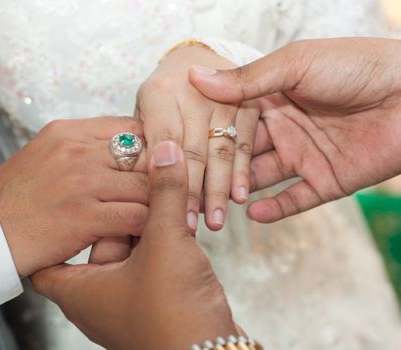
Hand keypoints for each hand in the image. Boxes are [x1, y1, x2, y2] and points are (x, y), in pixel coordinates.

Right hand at [0, 117, 148, 276]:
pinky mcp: (84, 217)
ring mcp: (82, 182)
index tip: (153, 169)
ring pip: (146, 186)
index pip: (132, 128)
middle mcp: (77, 151)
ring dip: (157, 204)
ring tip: (158, 217)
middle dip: (159, 177)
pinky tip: (143, 233)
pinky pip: (136, 216)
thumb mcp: (44, 155)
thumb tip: (124, 149)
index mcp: (68, 132)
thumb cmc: (16, 199)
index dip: (150, 149)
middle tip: (166, 195)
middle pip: (144, 155)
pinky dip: (147, 226)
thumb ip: (83, 148)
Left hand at [31, 141, 239, 349]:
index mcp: (78, 289)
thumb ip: (163, 193)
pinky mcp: (151, 300)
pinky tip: (176, 218)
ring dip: (142, 222)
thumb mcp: (164, 242)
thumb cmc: (171, 315)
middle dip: (114, 210)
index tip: (68, 193)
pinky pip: (148, 260)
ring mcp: (124, 300)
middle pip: (95, 240)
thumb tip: (166, 152)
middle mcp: (96, 296)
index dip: (58, 222)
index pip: (48, 253)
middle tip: (127, 179)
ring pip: (126, 248)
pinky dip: (158, 240)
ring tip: (157, 191)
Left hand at [136, 45, 258, 230]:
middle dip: (193, 193)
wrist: (195, 57)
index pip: (164, 142)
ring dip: (219, 189)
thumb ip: (144, 138)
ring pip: (221, 151)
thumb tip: (140, 185)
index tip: (166, 212)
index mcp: (159, 93)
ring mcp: (223, 98)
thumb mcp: (143, 108)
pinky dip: (242, 172)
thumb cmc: (161, 94)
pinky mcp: (247, 105)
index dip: (167, 180)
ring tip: (216, 221)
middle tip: (190, 227)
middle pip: (193, 151)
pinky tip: (240, 197)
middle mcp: (193, 93)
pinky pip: (244, 144)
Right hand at [190, 38, 400, 222]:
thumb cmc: (357, 66)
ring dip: (236, 192)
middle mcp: (283, 128)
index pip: (229, 122)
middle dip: (215, 172)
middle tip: (187, 190)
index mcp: (272, 98)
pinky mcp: (326, 180)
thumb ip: (246, 78)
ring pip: (260, 179)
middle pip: (240, 154)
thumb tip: (195, 76)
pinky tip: (251, 213)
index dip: (206, 137)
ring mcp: (303, 156)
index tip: (176, 152)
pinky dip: (274, 209)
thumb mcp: (296, 64)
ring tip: (211, 208)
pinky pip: (295, 199)